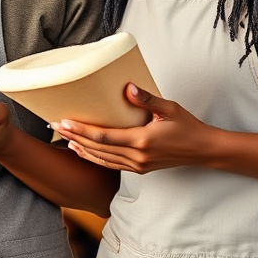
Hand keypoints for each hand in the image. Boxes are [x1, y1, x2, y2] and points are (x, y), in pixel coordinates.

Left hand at [52, 84, 213, 173]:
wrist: (203, 151)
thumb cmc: (187, 127)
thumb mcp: (169, 109)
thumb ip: (148, 99)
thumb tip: (129, 88)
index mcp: (142, 141)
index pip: (103, 137)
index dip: (81, 130)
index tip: (63, 122)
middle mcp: (137, 157)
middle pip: (97, 148)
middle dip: (74, 137)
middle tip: (54, 126)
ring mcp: (138, 166)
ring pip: (102, 159)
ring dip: (82, 148)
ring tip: (64, 139)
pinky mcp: (140, 169)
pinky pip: (111, 165)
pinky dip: (95, 158)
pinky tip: (84, 151)